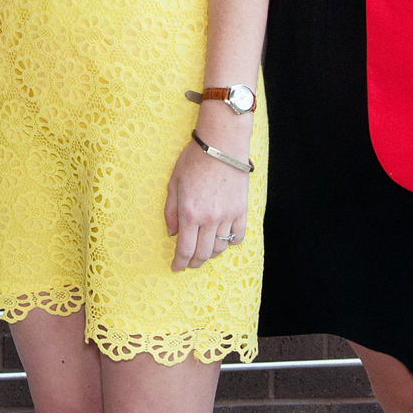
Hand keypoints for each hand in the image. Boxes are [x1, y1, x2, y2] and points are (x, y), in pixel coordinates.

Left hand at [164, 136, 248, 272]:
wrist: (222, 144)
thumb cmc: (195, 159)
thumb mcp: (174, 182)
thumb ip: (171, 210)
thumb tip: (172, 233)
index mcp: (190, 213)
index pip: (185, 249)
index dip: (180, 263)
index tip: (176, 267)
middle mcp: (209, 219)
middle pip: (203, 253)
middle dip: (193, 262)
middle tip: (188, 263)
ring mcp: (228, 216)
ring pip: (220, 247)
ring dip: (210, 254)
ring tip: (203, 252)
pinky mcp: (241, 211)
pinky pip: (238, 236)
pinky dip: (230, 242)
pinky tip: (223, 240)